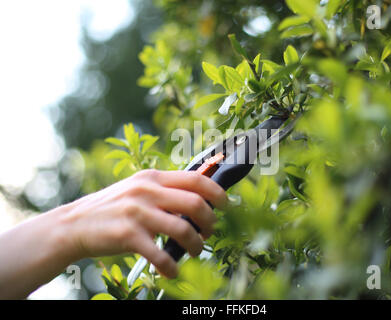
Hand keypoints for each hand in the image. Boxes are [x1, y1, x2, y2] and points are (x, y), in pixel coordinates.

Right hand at [61, 169, 226, 277]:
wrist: (74, 225)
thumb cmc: (113, 209)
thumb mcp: (138, 190)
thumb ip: (164, 191)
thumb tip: (199, 201)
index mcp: (152, 177)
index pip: (195, 178)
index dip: (217, 192)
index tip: (226, 205)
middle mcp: (146, 191)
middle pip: (195, 203)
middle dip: (210, 221)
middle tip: (209, 232)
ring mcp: (137, 212)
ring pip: (183, 229)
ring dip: (196, 245)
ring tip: (195, 252)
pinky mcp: (128, 235)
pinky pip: (160, 255)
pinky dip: (172, 267)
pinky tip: (172, 272)